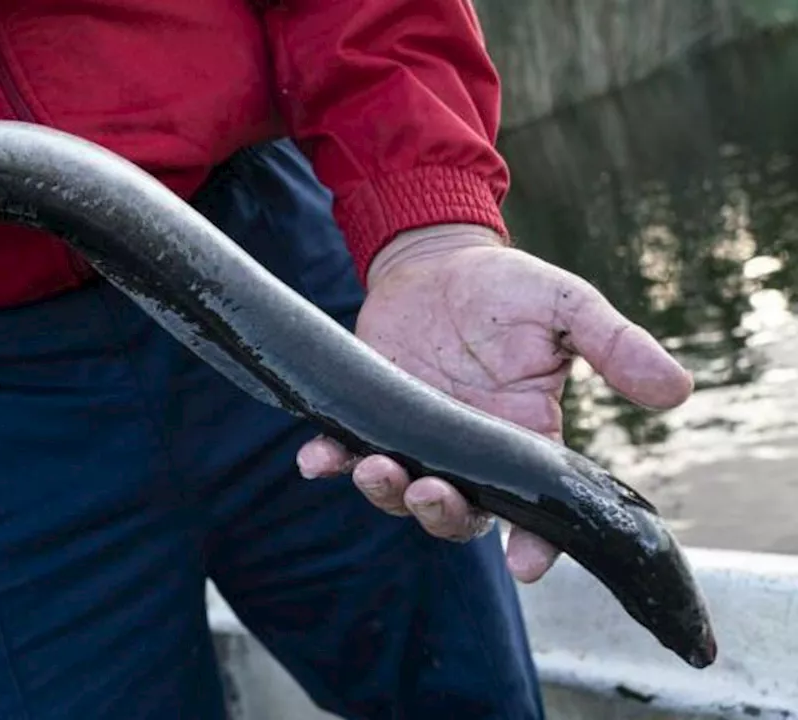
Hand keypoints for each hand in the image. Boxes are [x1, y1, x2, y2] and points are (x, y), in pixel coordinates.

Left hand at [297, 224, 693, 582]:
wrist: (437, 260)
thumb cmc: (508, 288)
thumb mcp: (568, 307)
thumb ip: (615, 347)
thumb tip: (676, 390)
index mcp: (524, 438)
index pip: (534, 508)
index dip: (535, 543)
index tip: (528, 564)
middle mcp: (468, 453)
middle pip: (458, 513)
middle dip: (442, 514)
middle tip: (430, 493)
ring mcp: (416, 440)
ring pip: (401, 493)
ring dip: (386, 493)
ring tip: (376, 468)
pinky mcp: (369, 418)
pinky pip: (344, 453)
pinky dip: (328, 461)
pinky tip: (315, 459)